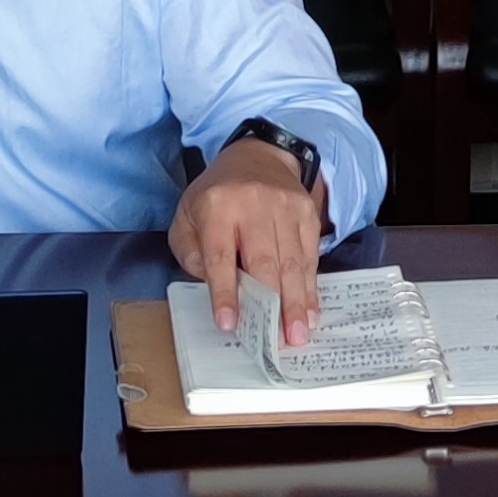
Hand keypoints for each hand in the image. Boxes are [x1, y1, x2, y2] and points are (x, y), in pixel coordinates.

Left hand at [170, 137, 329, 339]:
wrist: (258, 156)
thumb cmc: (217, 197)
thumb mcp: (187, 217)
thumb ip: (193, 254)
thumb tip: (217, 289)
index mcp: (216, 206)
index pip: (220, 256)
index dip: (225, 292)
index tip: (229, 323)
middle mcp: (253, 204)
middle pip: (264, 261)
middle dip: (272, 304)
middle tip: (276, 340)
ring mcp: (285, 207)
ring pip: (292, 261)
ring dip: (296, 302)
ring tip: (298, 334)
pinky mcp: (306, 212)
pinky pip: (310, 255)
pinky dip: (309, 286)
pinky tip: (309, 311)